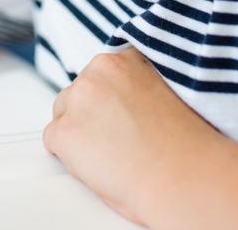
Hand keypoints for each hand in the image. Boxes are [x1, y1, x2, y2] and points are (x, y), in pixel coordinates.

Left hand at [43, 48, 220, 222]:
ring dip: (78, 132)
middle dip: (91, 114)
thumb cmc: (185, 145)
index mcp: (124, 58)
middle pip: (78, 92)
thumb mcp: (165, 91)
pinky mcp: (64, 131)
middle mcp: (97, 71)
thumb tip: (119, 96)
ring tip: (111, 156)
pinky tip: (97, 167)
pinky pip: (52, 141)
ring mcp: (78, 99)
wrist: (185, 178)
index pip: (100, 74)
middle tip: (117, 141)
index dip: (110, 100)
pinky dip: (68, 156)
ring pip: (62, 113)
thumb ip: (138, 82)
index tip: (121, 117)